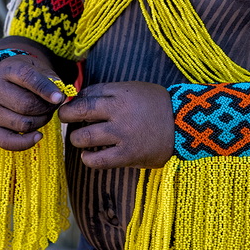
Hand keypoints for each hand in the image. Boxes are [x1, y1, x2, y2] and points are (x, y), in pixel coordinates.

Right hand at [0, 52, 65, 151]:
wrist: (3, 78)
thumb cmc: (26, 74)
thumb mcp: (38, 67)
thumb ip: (50, 79)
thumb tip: (58, 97)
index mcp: (8, 69)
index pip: (27, 78)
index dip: (45, 89)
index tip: (59, 98)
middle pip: (26, 105)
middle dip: (46, 108)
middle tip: (54, 105)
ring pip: (22, 124)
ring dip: (41, 121)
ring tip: (46, 113)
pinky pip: (7, 142)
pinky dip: (26, 142)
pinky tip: (38, 135)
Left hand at [58, 81, 173, 168]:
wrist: (185, 124)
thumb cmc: (158, 105)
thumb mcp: (136, 89)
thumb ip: (111, 93)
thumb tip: (82, 98)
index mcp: (120, 92)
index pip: (86, 93)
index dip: (76, 100)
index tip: (73, 105)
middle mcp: (118, 111)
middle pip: (78, 111)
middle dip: (66, 115)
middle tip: (64, 118)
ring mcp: (122, 134)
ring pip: (83, 137)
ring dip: (76, 138)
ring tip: (78, 139)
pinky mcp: (127, 155)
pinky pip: (97, 160)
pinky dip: (88, 159)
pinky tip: (88, 156)